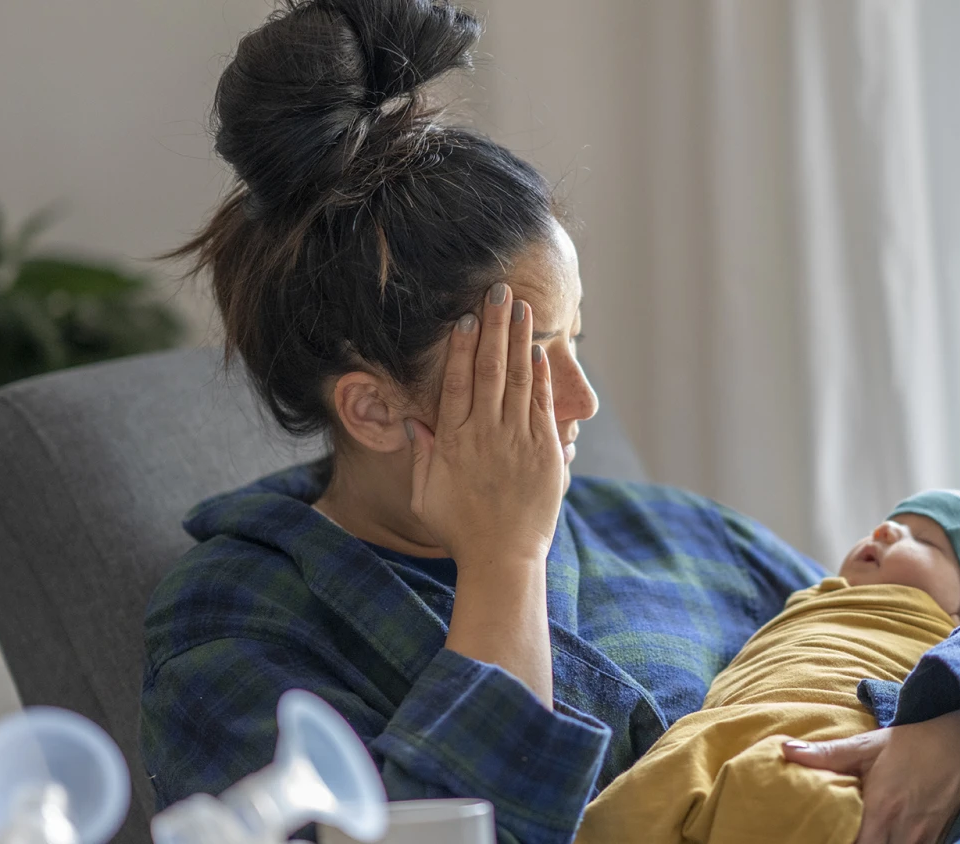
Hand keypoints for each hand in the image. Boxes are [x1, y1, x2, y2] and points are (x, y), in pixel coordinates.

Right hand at [406, 282, 564, 571]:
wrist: (503, 559)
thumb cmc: (460, 530)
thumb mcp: (426, 494)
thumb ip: (421, 455)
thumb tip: (414, 421)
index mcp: (454, 441)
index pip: (458, 384)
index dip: (462, 349)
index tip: (465, 318)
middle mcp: (486, 434)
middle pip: (491, 370)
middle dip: (495, 327)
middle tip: (498, 291)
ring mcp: (518, 441)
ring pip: (519, 380)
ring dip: (520, 341)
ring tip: (521, 308)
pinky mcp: (545, 452)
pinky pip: (543, 406)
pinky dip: (541, 378)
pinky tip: (539, 352)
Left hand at [782, 710, 959, 843]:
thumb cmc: (912, 744)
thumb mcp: (868, 745)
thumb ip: (828, 754)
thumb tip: (786, 750)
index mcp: (881, 810)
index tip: (823, 838)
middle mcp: (903, 831)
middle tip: (837, 838)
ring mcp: (923, 840)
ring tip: (858, 839)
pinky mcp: (938, 841)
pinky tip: (884, 840)